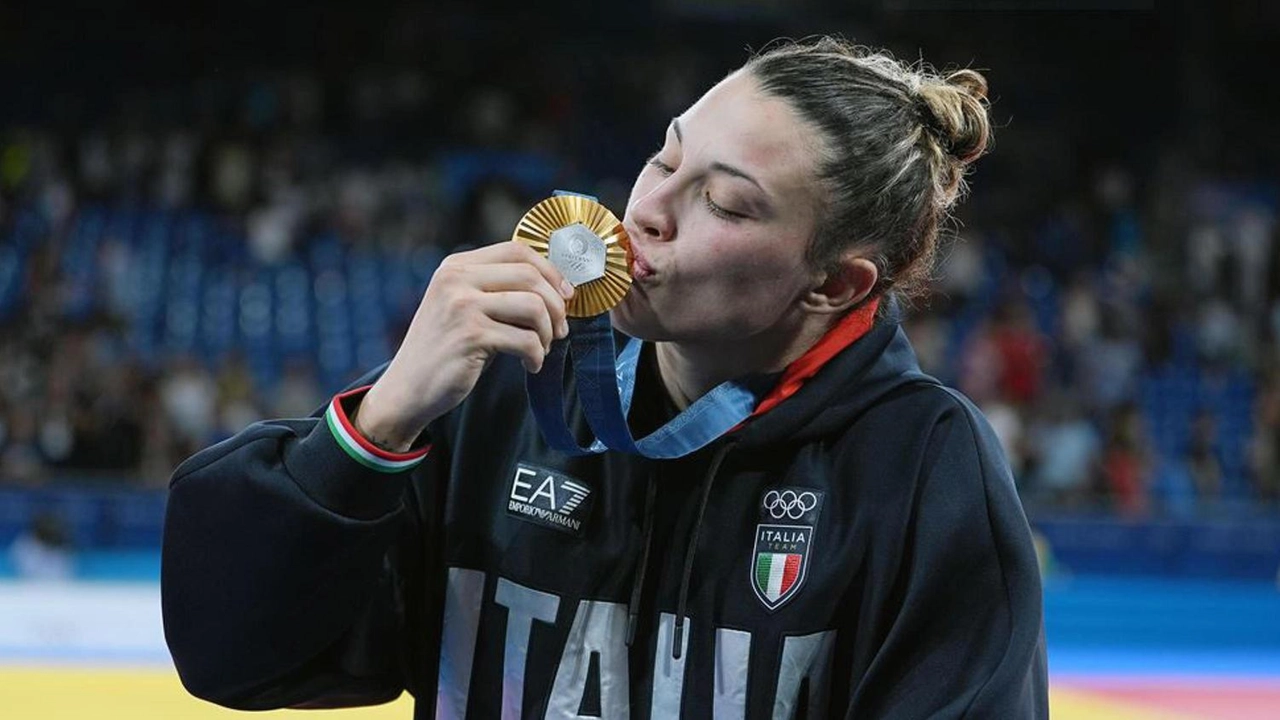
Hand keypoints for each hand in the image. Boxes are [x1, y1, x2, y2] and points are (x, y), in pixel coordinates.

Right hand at [353, 242, 572, 450]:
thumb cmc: (446, 349)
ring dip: (547, 332)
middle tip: (559, 330)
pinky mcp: (470, 336)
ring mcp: (461, 306)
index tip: (566, 296)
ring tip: (542, 349)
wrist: (408, 388)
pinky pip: (525, 340)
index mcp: (457, 265)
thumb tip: (557, 286)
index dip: (550, 271)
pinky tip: (530, 365)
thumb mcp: (465, 306)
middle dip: (555, 305)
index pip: (517, 250)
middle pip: (530, 275)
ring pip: (533, 306)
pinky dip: (537, 356)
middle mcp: (457, 279)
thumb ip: (498, 289)